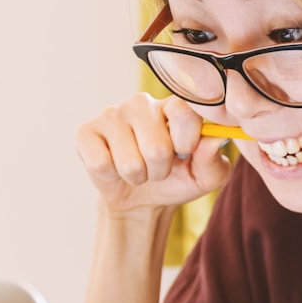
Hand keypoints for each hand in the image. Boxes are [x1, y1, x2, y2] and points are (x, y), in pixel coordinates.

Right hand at [75, 93, 232, 214]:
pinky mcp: (86, 132)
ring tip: (138, 169)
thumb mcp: (205, 176)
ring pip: (130, 162)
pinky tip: (114, 167)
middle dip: (160, 170)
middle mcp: (142, 103)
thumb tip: (215, 139)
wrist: (142, 198)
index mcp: (174, 106)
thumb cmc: (178, 179)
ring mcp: (112, 114)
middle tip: (158, 168)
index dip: (187, 142)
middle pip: (156, 147)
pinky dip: (112, 177)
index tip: (185, 153)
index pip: (184, 113)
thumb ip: (214, 159)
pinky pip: (101, 164)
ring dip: (138, 176)